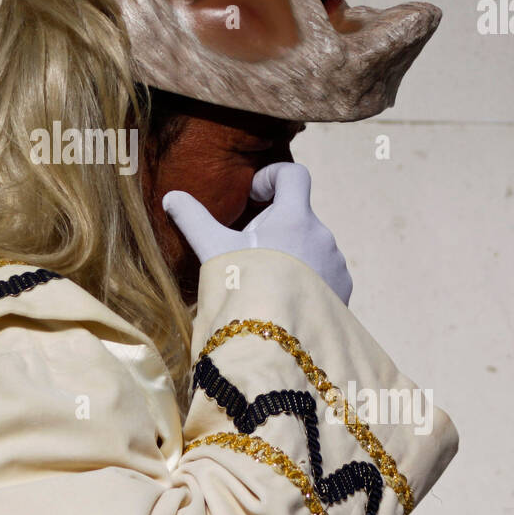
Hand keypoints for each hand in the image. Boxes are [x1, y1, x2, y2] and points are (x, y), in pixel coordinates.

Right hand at [161, 162, 352, 304]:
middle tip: (247, 253)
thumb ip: (193, 219)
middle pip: (297, 215)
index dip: (271, 177)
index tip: (253, 197)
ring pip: (311, 246)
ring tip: (266, 282)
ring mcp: (335, 263)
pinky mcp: (343, 290)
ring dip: (291, 254)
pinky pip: (324, 273)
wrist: (279, 340)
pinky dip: (306, 279)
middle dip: (274, 227)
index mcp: (294, 217)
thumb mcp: (215, 250)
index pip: (293, 174)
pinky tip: (284, 300)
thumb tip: (171, 197)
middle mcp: (322, 235)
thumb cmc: (246, 286)